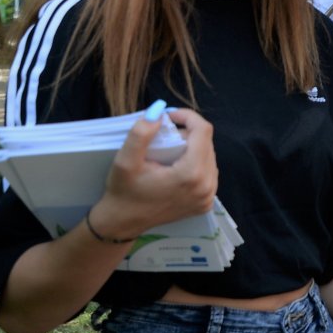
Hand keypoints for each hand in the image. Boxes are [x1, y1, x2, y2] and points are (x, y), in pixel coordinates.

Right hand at [89, 108, 217, 238]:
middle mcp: (207, 186)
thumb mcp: (125, 160)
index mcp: (191, 174)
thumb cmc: (123, 191)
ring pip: (210, 158)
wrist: (123, 222)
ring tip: (170, 148)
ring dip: (193, 147)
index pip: (203, 131)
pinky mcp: (206, 203)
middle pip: (207, 144)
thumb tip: (158, 111)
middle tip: (165, 133)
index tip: (169, 116)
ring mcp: (208, 197)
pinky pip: (208, 173)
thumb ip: (141, 133)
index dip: (188, 117)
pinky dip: (196, 163)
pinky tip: (177, 164)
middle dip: (188, 133)